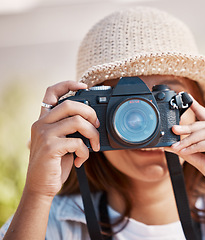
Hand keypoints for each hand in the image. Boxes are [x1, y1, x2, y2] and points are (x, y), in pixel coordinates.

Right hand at [26, 81, 99, 197]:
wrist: (41, 186)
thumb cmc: (54, 164)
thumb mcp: (62, 142)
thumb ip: (70, 129)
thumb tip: (93, 119)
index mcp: (44, 120)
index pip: (51, 93)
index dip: (67, 84)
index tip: (84, 85)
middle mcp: (41, 124)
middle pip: (70, 104)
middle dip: (90, 113)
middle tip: (97, 125)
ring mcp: (44, 135)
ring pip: (77, 121)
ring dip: (92, 134)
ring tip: (94, 146)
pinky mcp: (50, 147)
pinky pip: (77, 142)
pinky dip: (84, 152)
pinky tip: (80, 160)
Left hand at [171, 97, 204, 216]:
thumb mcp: (204, 163)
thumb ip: (191, 152)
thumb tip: (173, 144)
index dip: (199, 110)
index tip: (187, 100)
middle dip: (189, 127)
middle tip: (174, 129)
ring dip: (190, 139)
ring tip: (177, 146)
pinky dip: (198, 146)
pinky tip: (187, 150)